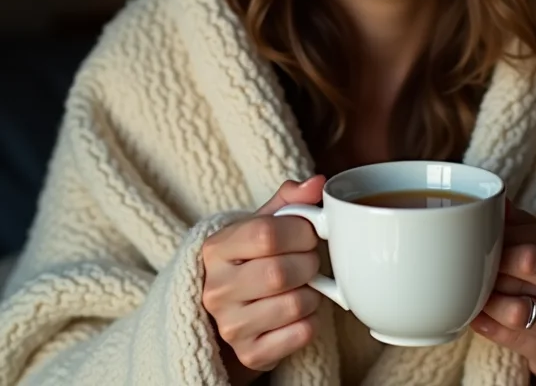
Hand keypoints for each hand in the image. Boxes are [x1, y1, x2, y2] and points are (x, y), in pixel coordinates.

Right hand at [202, 175, 325, 378]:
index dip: (299, 231)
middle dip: (308, 262)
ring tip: (303, 284)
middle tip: (309, 259)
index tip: (307, 232)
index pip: (266, 234)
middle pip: (280, 272)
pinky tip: (299, 309)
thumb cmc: (254, 257)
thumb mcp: (264, 223)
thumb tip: (317, 183)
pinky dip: (311, 319)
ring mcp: (230, 326)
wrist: (234, 308)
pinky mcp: (251, 353)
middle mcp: (216, 289)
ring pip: (295, 304)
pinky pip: (301, 333)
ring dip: (312, 292)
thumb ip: (290, 200)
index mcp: (216, 248)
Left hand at [470, 205, 535, 380]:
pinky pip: (513, 339)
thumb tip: (495, 200)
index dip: (504, 232)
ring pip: (520, 308)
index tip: (482, 234)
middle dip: (497, 260)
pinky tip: (473, 315)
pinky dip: (487, 325)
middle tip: (475, 261)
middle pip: (530, 263)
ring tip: (473, 291)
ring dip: (489, 297)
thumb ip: (521, 224)